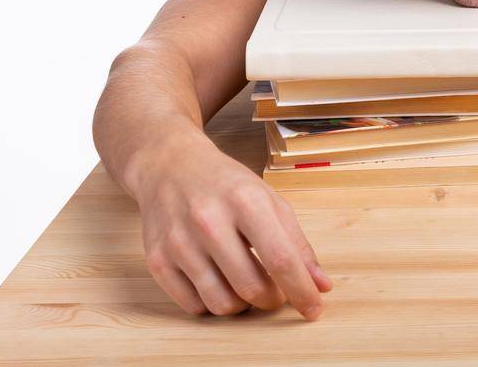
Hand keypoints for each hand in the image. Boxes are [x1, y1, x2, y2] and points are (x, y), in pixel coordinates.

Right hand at [134, 139, 331, 318]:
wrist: (171, 167)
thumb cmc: (227, 185)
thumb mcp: (270, 201)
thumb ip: (298, 244)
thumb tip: (321, 285)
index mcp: (246, 202)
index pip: (281, 259)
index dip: (301, 290)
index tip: (314, 309)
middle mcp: (209, 222)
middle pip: (251, 287)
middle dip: (272, 300)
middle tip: (275, 292)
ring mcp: (179, 243)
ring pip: (221, 303)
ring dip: (243, 306)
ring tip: (247, 286)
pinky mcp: (157, 260)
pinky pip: (193, 305)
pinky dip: (213, 304)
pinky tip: (219, 284)